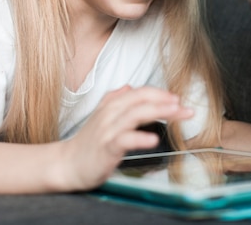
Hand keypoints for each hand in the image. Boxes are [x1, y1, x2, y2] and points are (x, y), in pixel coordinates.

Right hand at [63, 85, 193, 189]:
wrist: (66, 164)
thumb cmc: (86, 143)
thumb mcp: (100, 116)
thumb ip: (114, 100)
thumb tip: (128, 86)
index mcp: (112, 106)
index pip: (140, 93)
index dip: (160, 94)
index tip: (177, 99)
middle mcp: (110, 114)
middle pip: (141, 100)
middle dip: (165, 101)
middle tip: (184, 106)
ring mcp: (107, 130)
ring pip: (135, 114)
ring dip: (158, 111)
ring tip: (175, 112)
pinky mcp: (106, 148)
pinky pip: (124, 140)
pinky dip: (140, 138)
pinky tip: (154, 139)